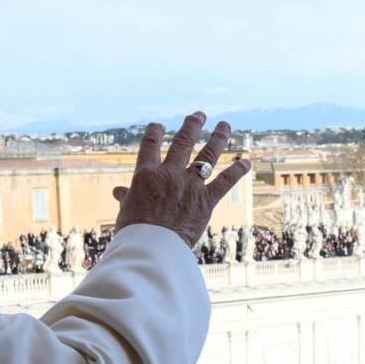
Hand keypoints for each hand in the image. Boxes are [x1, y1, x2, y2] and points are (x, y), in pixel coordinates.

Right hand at [115, 114, 250, 250]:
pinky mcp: (206, 200)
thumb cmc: (134, 232)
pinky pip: (225, 182)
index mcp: (146, 174)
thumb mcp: (126, 211)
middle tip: (199, 115)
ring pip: (207, 155)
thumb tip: (117, 191)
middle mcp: (169, 174)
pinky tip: (247, 161)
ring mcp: (189, 185)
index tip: (159, 125)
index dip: (155, 131)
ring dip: (218, 138)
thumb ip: (126, 197)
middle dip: (192, 125)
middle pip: (182, 142)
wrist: (152, 248)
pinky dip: (237, 171)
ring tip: (225, 125)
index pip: (150, 144)